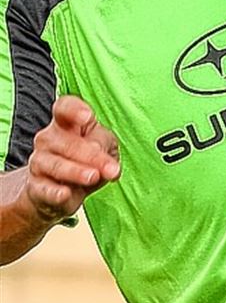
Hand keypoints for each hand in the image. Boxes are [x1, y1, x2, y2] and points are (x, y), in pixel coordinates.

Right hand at [26, 96, 120, 221]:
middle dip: (92, 155)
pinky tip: (65, 194)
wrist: (58, 192)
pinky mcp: (36, 188)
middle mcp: (48, 140)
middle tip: (111, 168)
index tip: (88, 116)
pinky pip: (44, 190)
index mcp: (65, 124)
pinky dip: (55, 192)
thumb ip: (105, 145)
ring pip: (55, 165)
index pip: (64, 108)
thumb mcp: (103, 148)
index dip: (74, 110)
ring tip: (93, 177)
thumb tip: (105, 157)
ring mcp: (39, 163)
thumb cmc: (84, 162)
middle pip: (67, 142)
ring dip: (76, 171)